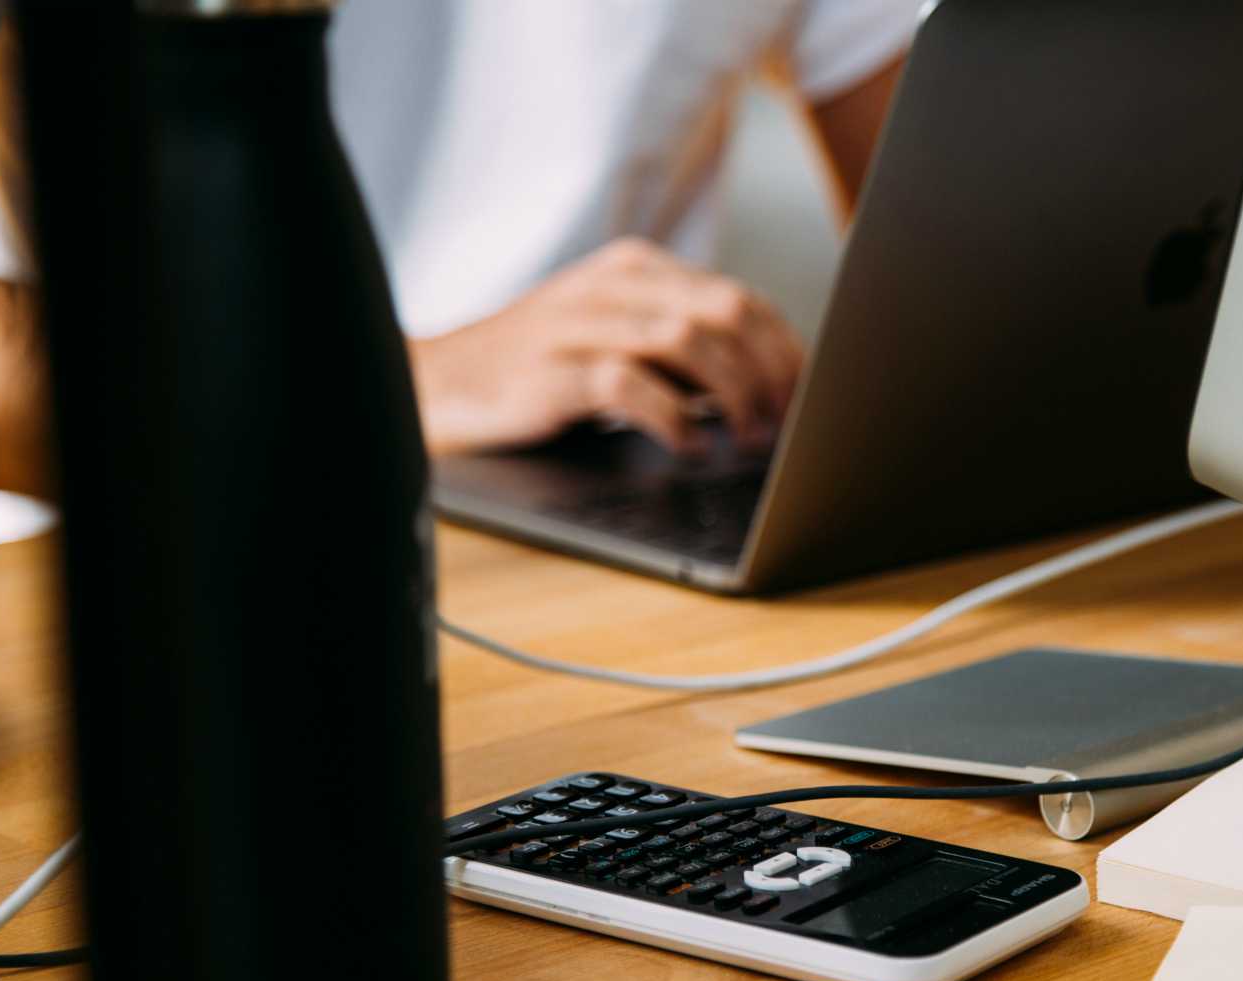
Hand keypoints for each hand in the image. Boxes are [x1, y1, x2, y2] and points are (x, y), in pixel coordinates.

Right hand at [409, 238, 804, 456]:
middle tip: (786, 424)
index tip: (809, 398)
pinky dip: (673, 419)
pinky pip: (629, 385)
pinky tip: (687, 447)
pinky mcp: (550, 372)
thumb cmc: (536, 372)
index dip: (786, 351)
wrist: (433, 385)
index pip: (739, 297)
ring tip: (746, 440)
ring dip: (734, 397)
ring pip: (688, 341)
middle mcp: (612, 287)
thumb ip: (679, 351)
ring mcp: (578, 326)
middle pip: (726, 312)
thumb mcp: (613, 340)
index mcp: (635, 271)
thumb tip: (768, 389)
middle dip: (772, 372)